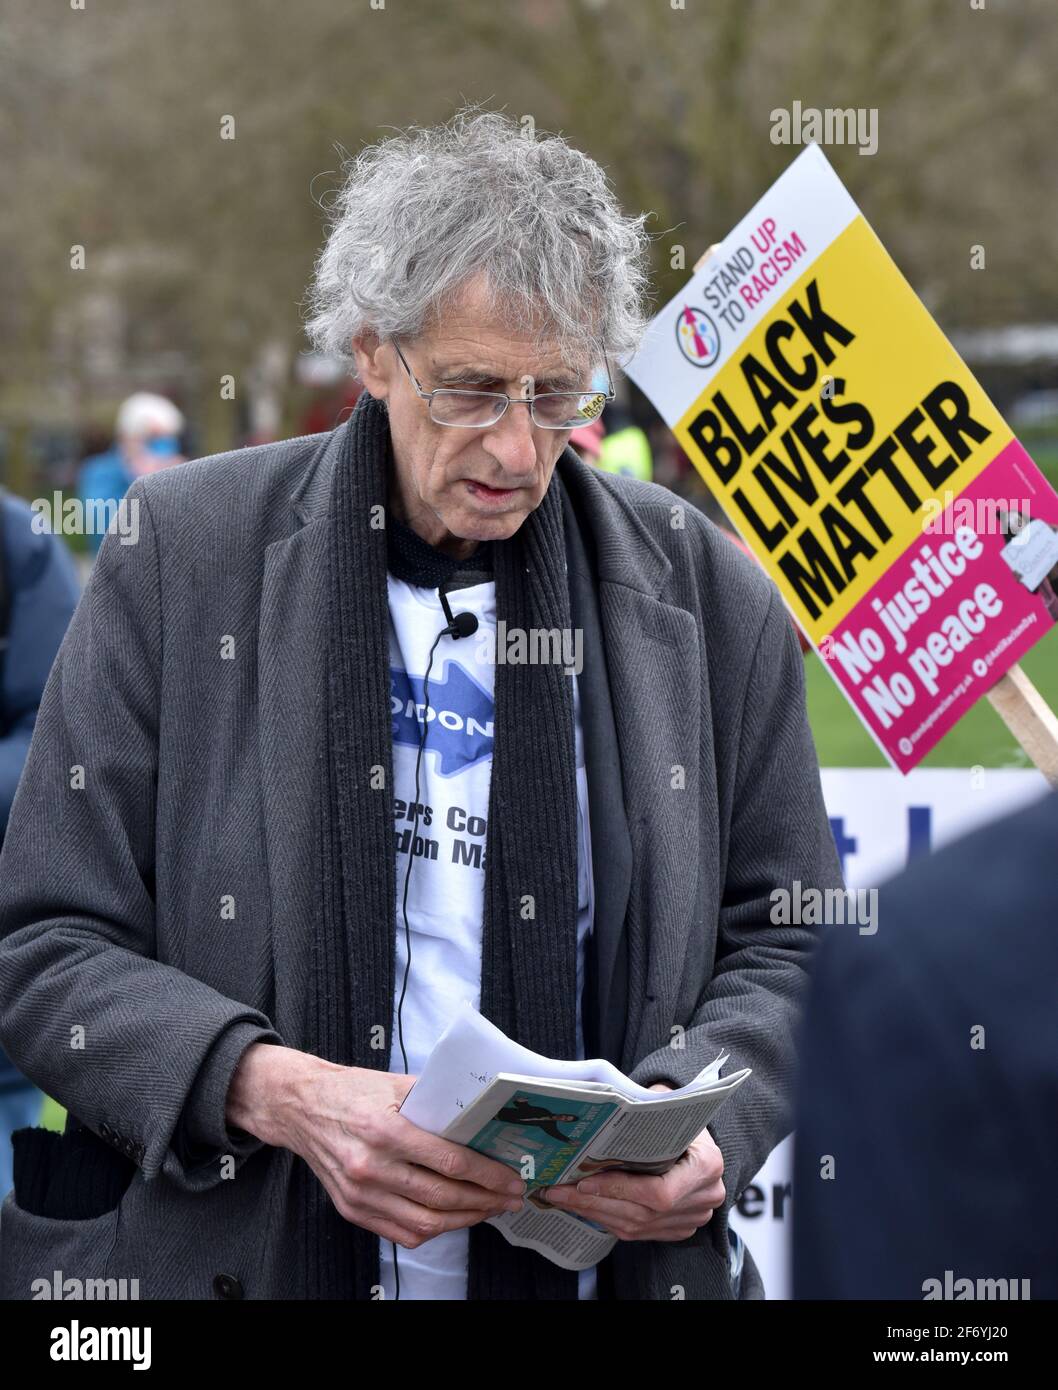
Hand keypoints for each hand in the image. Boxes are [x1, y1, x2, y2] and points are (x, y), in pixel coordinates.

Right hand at [227, 1043, 525, 1248]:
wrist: (301, 1108)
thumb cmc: (353, 1091)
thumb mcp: (396, 1084)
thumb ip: (437, 1101)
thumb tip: (483, 1114)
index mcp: (385, 1130)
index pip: (449, 1162)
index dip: (487, 1174)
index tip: (511, 1178)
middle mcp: (371, 1166)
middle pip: (442, 1196)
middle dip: (485, 1200)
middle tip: (511, 1197)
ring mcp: (360, 1194)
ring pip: (425, 1221)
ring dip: (464, 1219)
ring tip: (488, 1209)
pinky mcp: (351, 1209)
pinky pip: (401, 1232)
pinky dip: (433, 1230)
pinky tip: (453, 1218)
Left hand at [541, 1083, 724, 1241]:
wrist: (696, 1135)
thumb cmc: (675, 1115)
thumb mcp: (664, 1105)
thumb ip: (640, 1111)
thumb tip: (598, 1107)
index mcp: (706, 1165)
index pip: (658, 1191)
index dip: (618, 1190)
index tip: (583, 1181)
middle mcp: (704, 1197)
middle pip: (642, 1213)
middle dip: (594, 1202)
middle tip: (557, 1190)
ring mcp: (693, 1217)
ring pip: (637, 1226)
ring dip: (595, 1212)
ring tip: (562, 1197)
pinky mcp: (679, 1228)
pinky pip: (638, 1232)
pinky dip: (608, 1219)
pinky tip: (584, 1205)